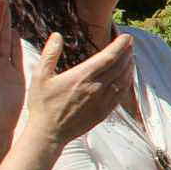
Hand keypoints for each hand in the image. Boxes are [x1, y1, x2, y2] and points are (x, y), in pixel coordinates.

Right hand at [20, 32, 135, 144]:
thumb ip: (49, 54)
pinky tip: (127, 78)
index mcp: (82, 76)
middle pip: (119, 66)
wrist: (48, 134)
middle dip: (127, 53)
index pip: (109, 57)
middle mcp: (96, 88)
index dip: (120, 45)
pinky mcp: (104, 112)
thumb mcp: (40, 77)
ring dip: (129, 67)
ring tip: (131, 57)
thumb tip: (57, 35)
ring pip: (123, 80)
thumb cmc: (42, 105)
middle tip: (130, 43)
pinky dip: (127, 83)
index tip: (127, 37)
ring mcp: (102, 101)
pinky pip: (121, 95)